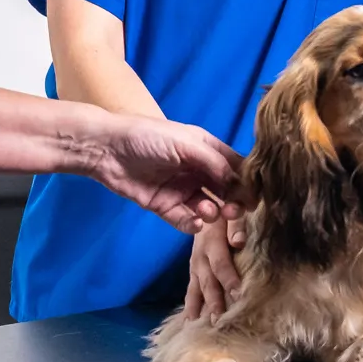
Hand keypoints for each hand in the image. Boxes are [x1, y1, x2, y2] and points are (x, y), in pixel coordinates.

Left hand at [86, 114, 245, 232]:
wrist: (106, 150)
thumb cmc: (147, 137)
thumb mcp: (185, 143)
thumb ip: (213, 161)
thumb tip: (239, 181)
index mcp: (205, 149)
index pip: (235, 166)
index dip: (247, 182)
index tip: (256, 198)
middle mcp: (197, 170)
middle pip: (225, 190)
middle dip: (233, 201)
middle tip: (234, 211)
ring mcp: (181, 189)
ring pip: (208, 207)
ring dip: (213, 212)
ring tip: (207, 211)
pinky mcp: (165, 206)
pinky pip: (185, 221)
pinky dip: (193, 225)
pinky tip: (195, 222)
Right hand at [186, 217, 246, 322]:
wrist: (204, 207)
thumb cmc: (224, 211)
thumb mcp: (231, 212)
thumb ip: (236, 225)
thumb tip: (239, 242)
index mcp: (211, 241)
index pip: (220, 263)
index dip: (229, 279)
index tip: (239, 295)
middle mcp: (200, 256)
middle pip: (207, 282)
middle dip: (214, 302)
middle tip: (219, 322)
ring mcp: (194, 265)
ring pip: (196, 290)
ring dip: (199, 309)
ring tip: (200, 328)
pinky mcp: (192, 271)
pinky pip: (190, 291)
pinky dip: (190, 307)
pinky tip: (190, 322)